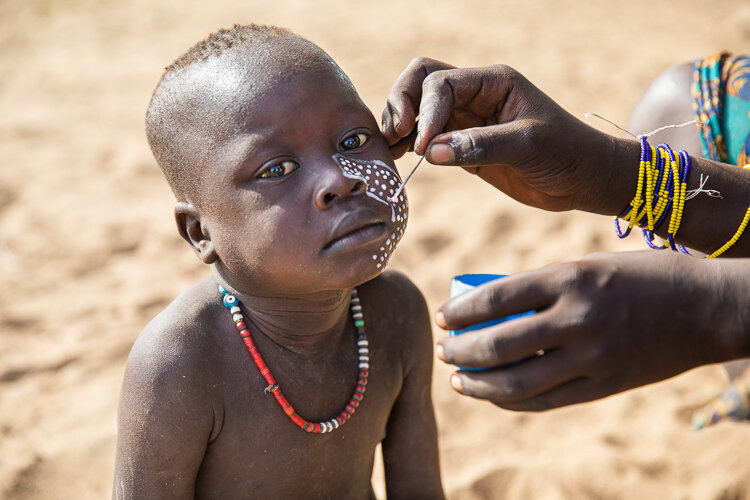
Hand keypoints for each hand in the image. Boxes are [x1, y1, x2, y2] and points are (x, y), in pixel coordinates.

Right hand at [382, 57, 637, 213]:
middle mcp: (475, 95)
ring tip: (393, 149)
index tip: (425, 145)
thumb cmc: (567, 153)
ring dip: (401, 124)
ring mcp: (466, 120)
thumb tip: (432, 151)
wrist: (584, 179)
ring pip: (418, 108)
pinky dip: (410, 144)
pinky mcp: (463, 145)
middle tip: (396, 136)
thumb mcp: (529, 146)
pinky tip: (402, 159)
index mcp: (493, 82)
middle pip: (421, 81)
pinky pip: (428, 138)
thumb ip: (481, 145)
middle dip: (403, 103)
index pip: (441, 83)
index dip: (426, 111)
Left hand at [434, 251, 748, 410]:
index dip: (460, 312)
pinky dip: (512, 401)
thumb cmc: (638, 277)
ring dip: (477, 384)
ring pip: (517, 383)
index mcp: (569, 278)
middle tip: (443, 349)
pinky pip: (546, 402)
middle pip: (497, 345)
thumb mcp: (586, 266)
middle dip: (459, 351)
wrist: (704, 308)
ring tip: (457, 378)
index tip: (443, 317)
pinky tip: (492, 395)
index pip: (495, 298)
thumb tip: (489, 310)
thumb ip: (541, 288)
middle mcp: (577, 319)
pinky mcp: (605, 387)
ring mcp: (592, 358)